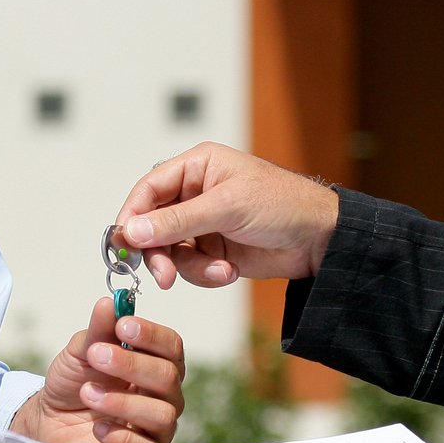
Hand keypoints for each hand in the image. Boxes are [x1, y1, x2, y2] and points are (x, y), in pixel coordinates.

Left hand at [5, 297, 185, 442]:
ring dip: (123, 402)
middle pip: (168, 378)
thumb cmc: (75, 381)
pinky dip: (122, 436)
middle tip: (96, 356)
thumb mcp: (81, 352)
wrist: (51, 422)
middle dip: (131, 364)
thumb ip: (98, 331)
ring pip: (163, 414)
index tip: (123, 325)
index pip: (171, 346)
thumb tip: (108, 304)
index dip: (151, 335)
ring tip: (89, 394)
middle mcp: (164, 394)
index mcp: (155, 362)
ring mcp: (157, 426)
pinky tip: (98, 426)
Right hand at [114, 142, 338, 289]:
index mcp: (197, 167)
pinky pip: (190, 267)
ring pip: (169, 251)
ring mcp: (202, 223)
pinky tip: (229, 271)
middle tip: (163, 276)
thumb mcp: (227, 207)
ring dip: (189, 267)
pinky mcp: (212, 249)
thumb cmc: (283, 204)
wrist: (319, 239)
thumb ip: (177, 220)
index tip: (124, 245)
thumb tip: (132, 231)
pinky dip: (206, 273)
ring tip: (219, 270)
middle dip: (158, 252)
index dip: (132, 216)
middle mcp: (194, 193)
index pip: (148, 190)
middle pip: (152, 225)